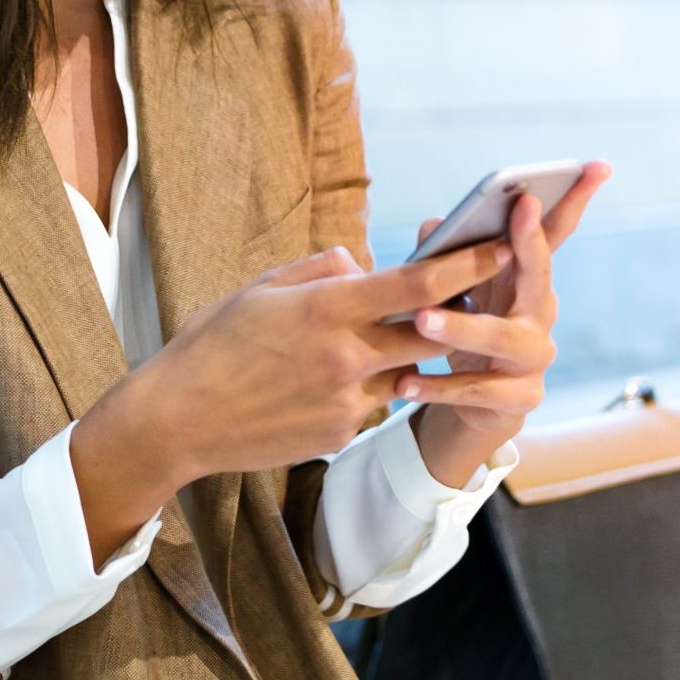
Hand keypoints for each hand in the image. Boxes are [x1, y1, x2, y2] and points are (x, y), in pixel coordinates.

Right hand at [122, 236, 513, 484]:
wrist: (177, 419)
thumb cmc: (212, 343)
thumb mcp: (261, 288)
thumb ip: (320, 269)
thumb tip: (363, 264)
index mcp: (326, 309)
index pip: (418, 284)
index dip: (467, 264)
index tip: (502, 244)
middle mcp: (346, 356)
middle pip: (433, 332)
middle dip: (464, 314)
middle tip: (485, 295)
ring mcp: (346, 402)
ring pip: (406, 374)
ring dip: (409, 357)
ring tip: (393, 341)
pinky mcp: (339, 434)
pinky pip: (371, 405)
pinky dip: (367, 389)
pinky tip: (326, 385)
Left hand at [397, 160, 610, 448]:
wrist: (467, 411)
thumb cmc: (461, 335)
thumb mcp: (449, 292)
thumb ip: (441, 258)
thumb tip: (433, 224)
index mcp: (526, 280)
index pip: (554, 234)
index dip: (574, 200)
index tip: (593, 166)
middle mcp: (540, 313)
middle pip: (540, 274)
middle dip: (530, 239)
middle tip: (520, 206)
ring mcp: (535, 358)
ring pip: (504, 337)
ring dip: (463, 326)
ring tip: (422, 320)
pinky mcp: (520, 399)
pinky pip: (478, 391)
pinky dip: (439, 386)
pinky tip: (405, 383)